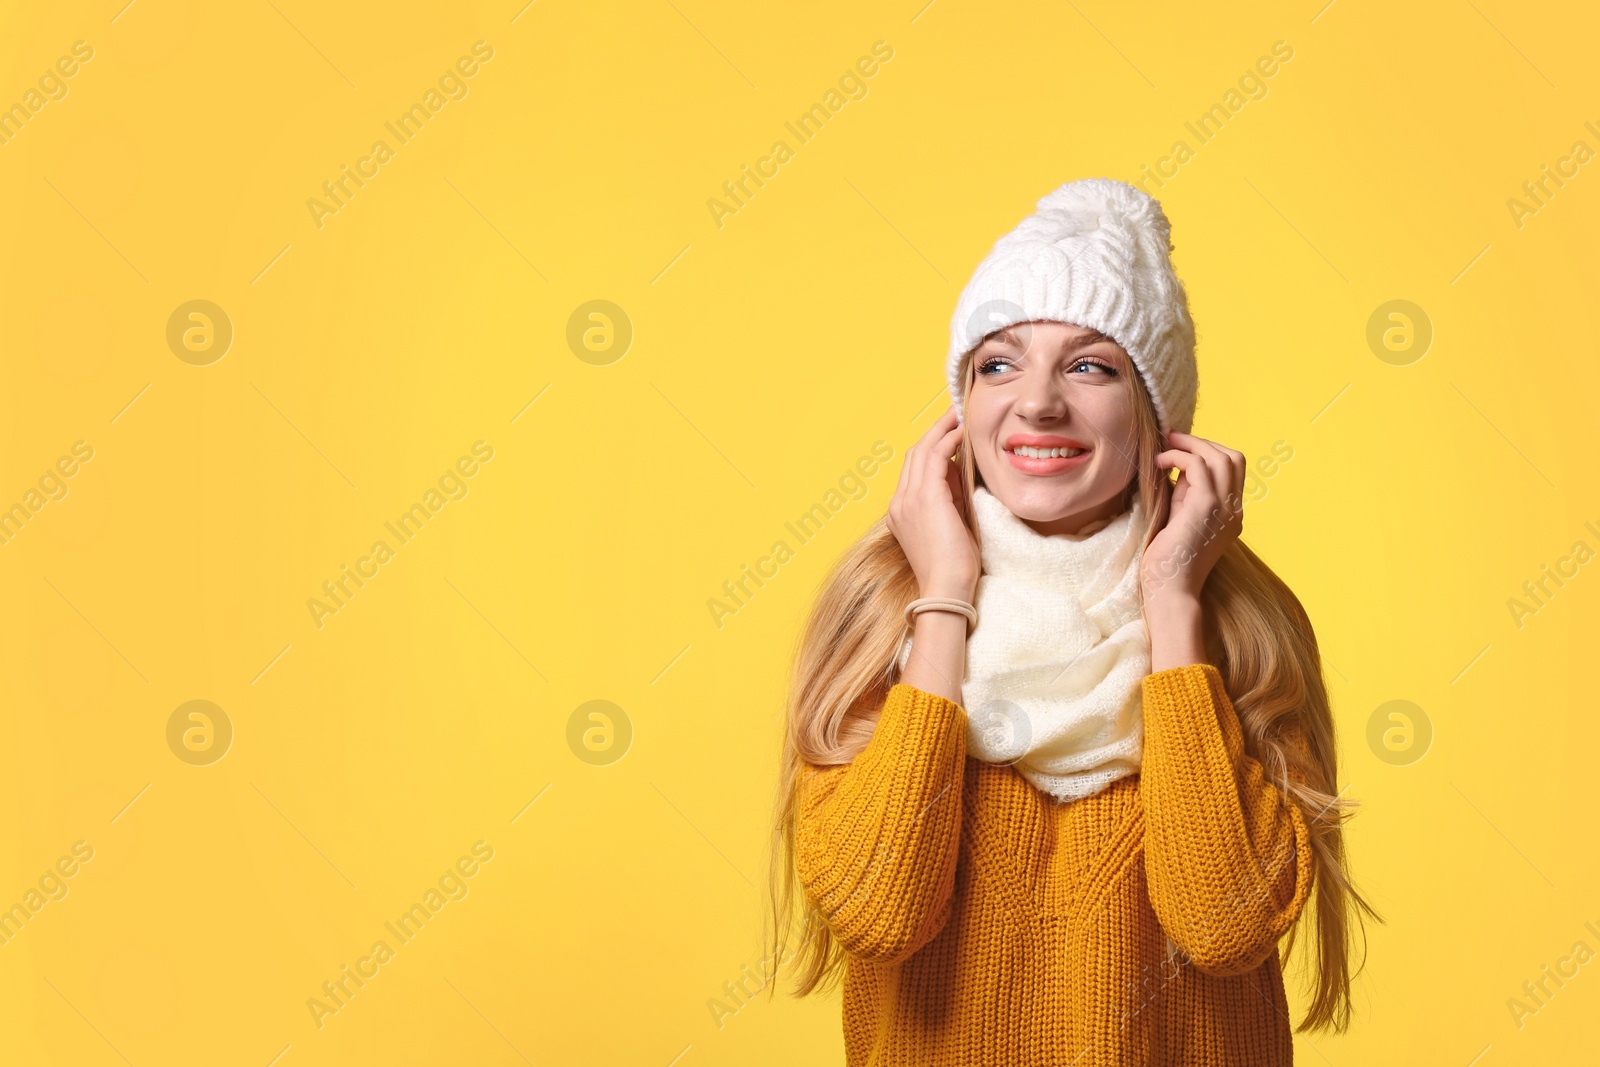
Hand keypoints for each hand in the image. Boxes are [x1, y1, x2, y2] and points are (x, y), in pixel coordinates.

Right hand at [887, 407, 978, 602]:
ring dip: (941, 430)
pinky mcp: (925, 499)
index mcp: (901, 512)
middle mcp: (899, 503)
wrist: (947, 590)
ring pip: (921, 452)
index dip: (931, 447)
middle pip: (913, 455)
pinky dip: (947, 442)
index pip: (914, 469)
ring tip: (958, 415)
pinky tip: (960, 433)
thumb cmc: (954, 568)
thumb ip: (951, 498)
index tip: (949, 432)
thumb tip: (960, 469)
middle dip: (934, 432)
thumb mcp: (951, 525)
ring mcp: (908, 500)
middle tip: (953, 414)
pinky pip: (935, 458)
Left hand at [1141, 430, 1244, 605]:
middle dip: (1202, 442)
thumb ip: (1184, 495)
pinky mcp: (1206, 507)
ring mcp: (1224, 508)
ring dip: (1191, 444)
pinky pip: (1199, 466)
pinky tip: (1159, 464)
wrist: (1171, 591)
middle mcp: (1234, 510)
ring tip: (1165, 445)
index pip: (1233, 470)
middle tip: (1172, 438)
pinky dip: (1179, 457)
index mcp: (1231, 514)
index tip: (1180, 448)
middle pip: (1234, 458)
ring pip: (1221, 457)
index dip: (1208, 452)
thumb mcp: (1180, 520)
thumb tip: (1176, 467)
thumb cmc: (1168, 562)